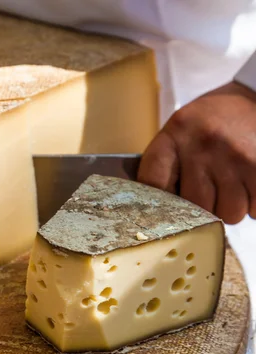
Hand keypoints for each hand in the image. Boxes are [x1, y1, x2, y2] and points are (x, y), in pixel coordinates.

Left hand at [138, 81, 255, 224]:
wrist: (254, 95)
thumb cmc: (211, 121)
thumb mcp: (180, 130)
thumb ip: (166, 165)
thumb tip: (158, 211)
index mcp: (174, 135)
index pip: (153, 183)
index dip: (159, 202)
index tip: (166, 205)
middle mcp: (202, 146)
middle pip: (194, 207)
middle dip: (201, 209)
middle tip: (207, 192)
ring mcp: (234, 158)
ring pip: (227, 213)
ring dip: (229, 207)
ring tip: (230, 186)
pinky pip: (254, 209)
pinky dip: (252, 205)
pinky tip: (248, 185)